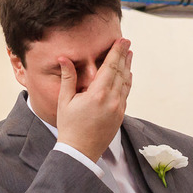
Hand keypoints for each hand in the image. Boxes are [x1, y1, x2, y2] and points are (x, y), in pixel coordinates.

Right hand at [55, 38, 131, 160]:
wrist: (80, 152)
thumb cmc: (69, 127)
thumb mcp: (64, 101)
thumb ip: (68, 78)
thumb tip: (64, 58)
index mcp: (98, 94)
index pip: (110, 67)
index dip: (117, 52)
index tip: (122, 41)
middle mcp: (112, 100)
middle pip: (121, 72)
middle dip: (124, 56)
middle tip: (127, 43)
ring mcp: (118, 109)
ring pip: (126, 83)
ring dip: (127, 67)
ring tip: (129, 55)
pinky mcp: (120, 116)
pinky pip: (125, 94)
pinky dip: (126, 82)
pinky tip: (126, 76)